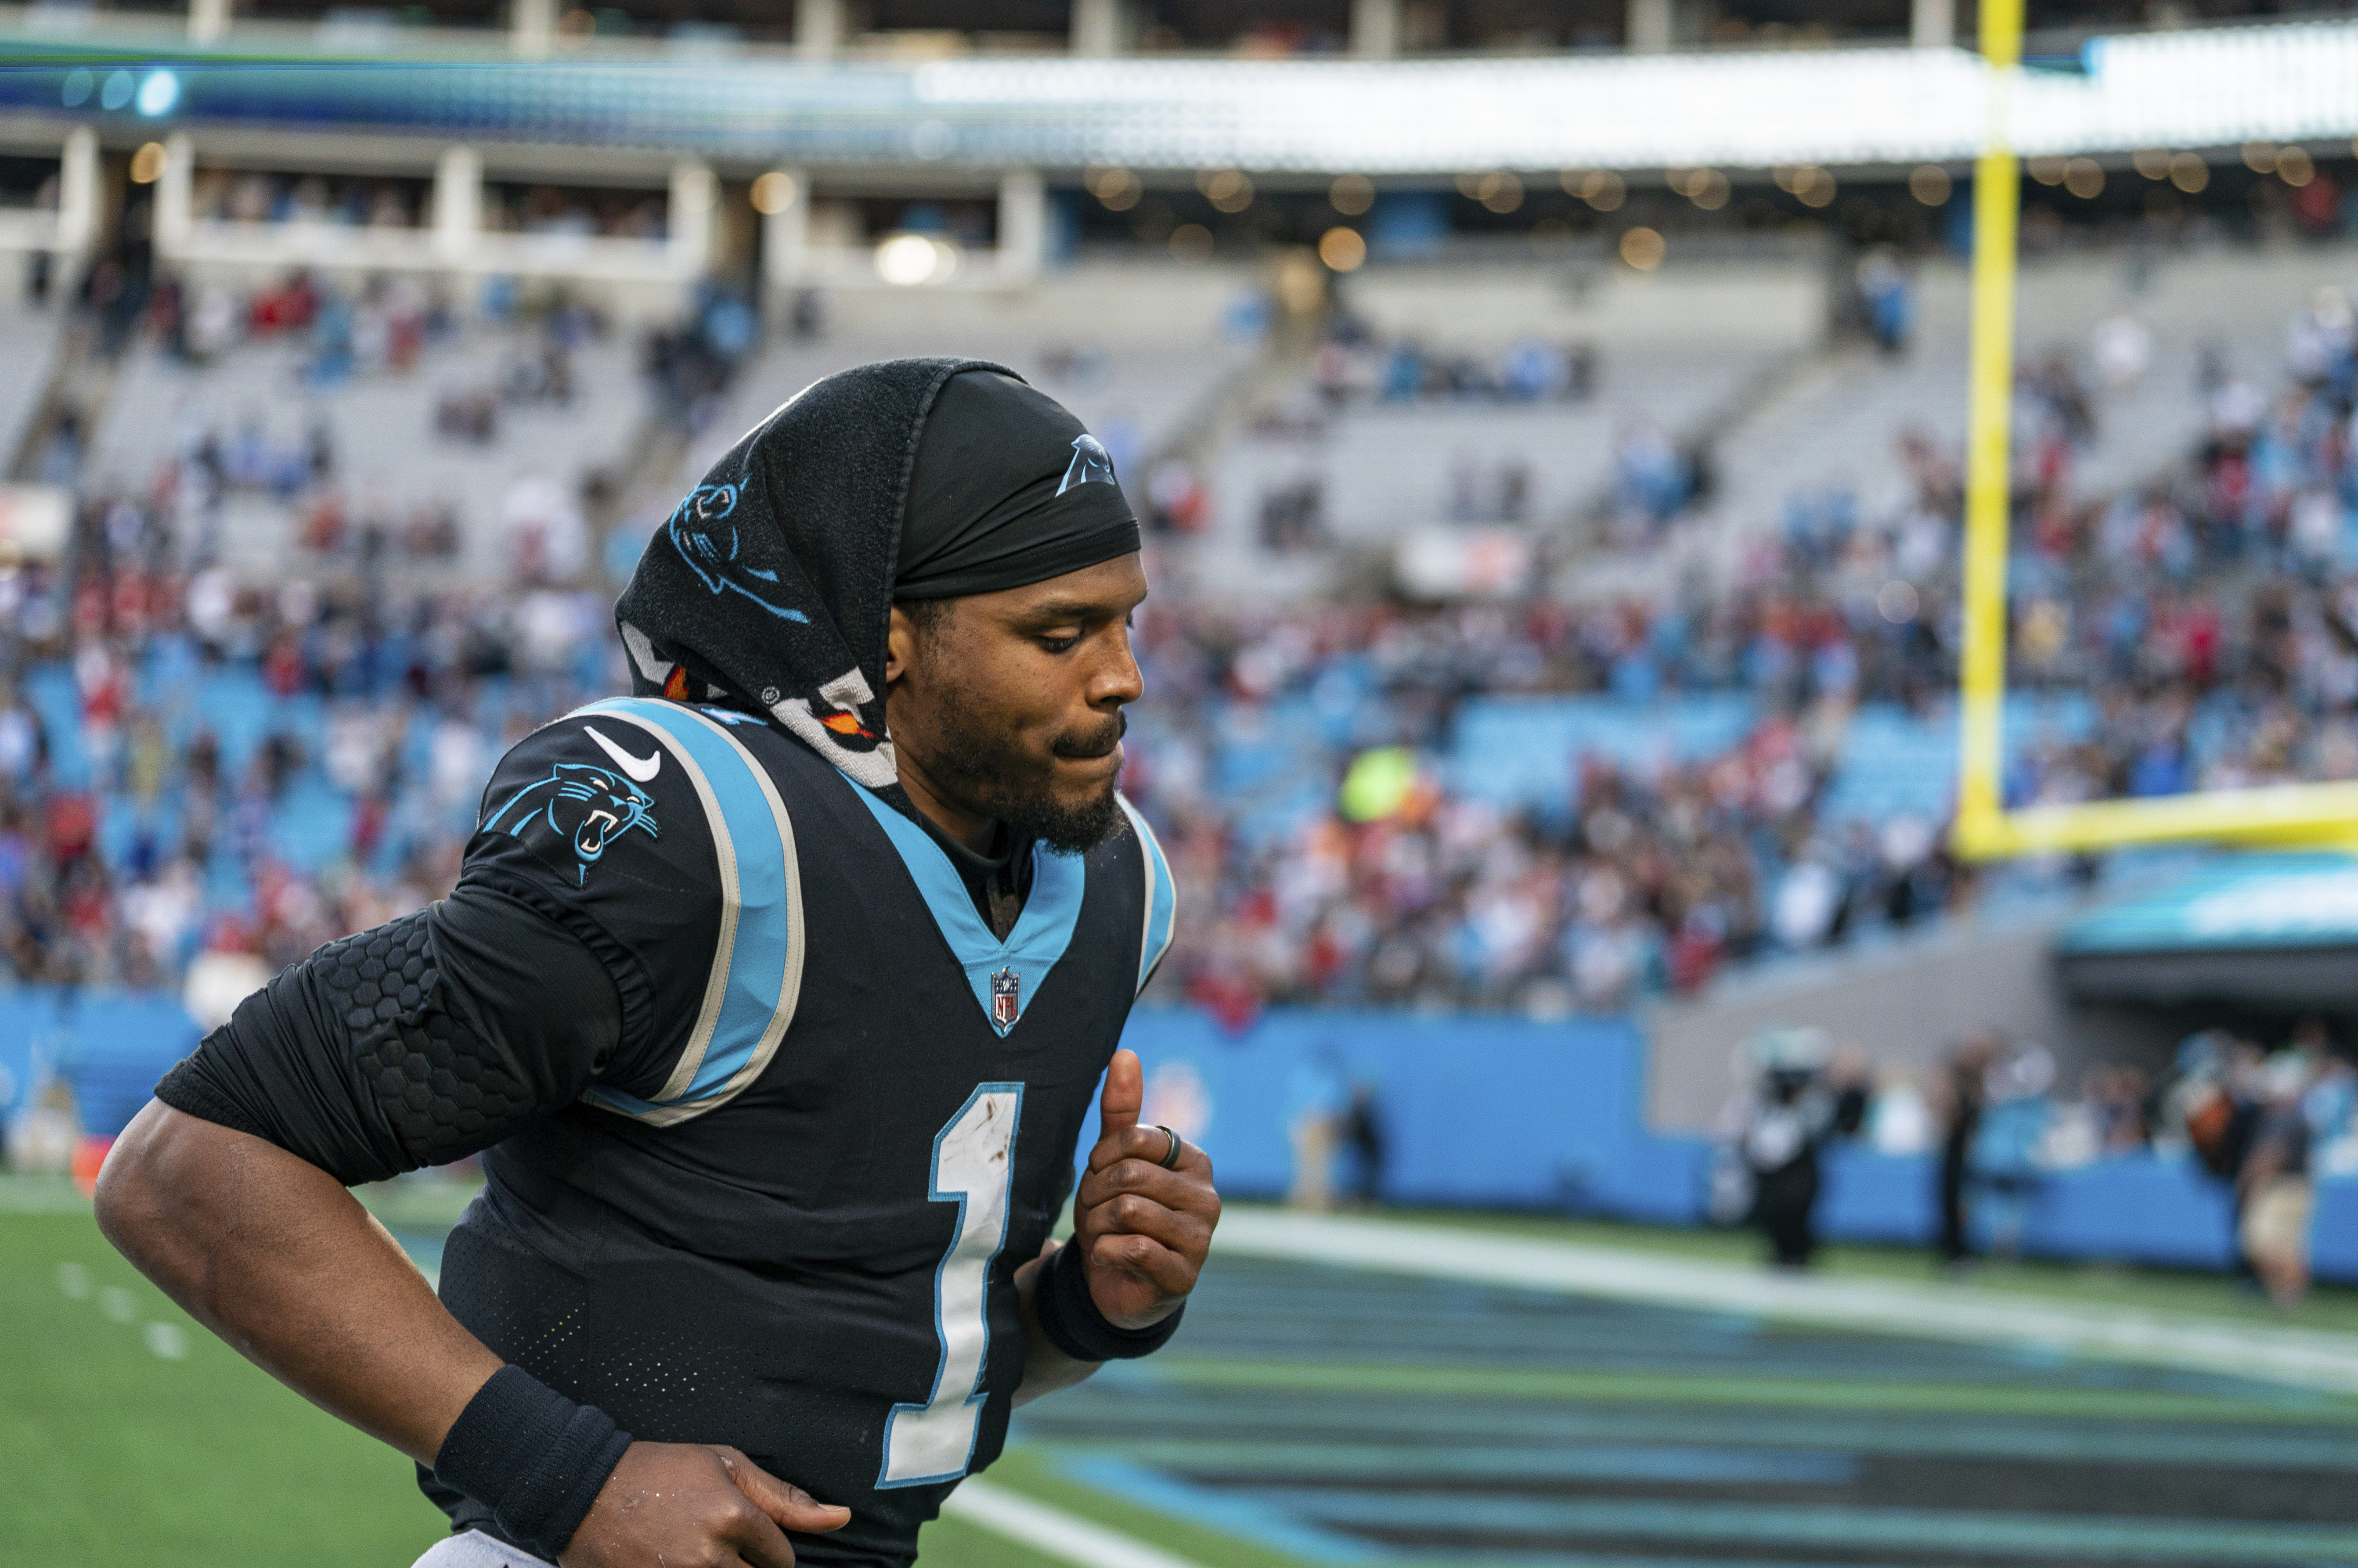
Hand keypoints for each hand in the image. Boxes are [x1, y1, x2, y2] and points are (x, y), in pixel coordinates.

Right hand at [560, 1441, 848, 1567]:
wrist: (585, 1491)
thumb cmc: (661, 1471)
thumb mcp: (726, 1466)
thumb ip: (785, 1498)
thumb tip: (841, 1516)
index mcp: (733, 1517)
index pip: (782, 1558)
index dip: (770, 1549)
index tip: (750, 1538)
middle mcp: (709, 1556)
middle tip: (724, 1548)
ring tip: (702, 1553)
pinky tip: (679, 1559)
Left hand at [1074, 1048, 1220, 1329]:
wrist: (1117, 1281)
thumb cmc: (1118, 1212)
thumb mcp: (1114, 1161)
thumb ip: (1122, 1111)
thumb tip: (1125, 1053)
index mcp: (1194, 1161)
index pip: (1137, 1138)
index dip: (1103, 1157)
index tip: (1098, 1174)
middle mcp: (1207, 1197)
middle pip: (1130, 1176)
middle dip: (1095, 1195)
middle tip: (1093, 1211)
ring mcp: (1200, 1239)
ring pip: (1128, 1211)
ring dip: (1096, 1225)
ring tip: (1100, 1233)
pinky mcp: (1183, 1276)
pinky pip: (1133, 1248)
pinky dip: (1105, 1252)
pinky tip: (1109, 1257)